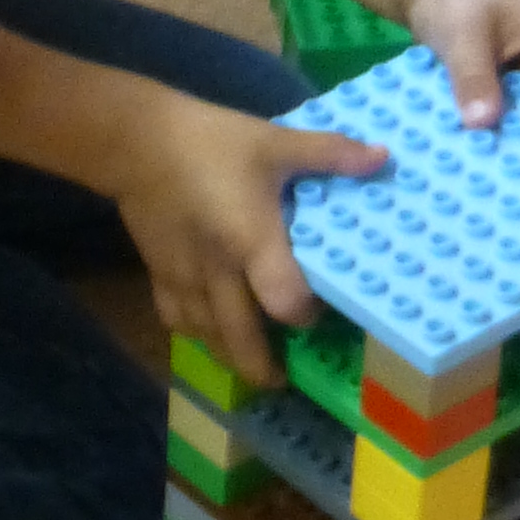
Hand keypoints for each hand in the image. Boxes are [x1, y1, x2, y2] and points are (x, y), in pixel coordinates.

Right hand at [112, 94, 391, 382]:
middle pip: (240, 340)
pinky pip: (176, 318)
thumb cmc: (211, 142)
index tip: (319, 313)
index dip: (305, 315)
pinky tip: (208, 330)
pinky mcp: (159, 272)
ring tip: (250, 363)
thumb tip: (383, 157)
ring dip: (229, 355)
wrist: (136, 141)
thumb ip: (329, 154)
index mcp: (252, 243)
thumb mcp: (274, 142)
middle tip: (281, 378)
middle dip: (262, 367)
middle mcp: (219, 272)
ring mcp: (186, 277)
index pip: (284, 301)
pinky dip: (195, 332)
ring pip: (206, 336)